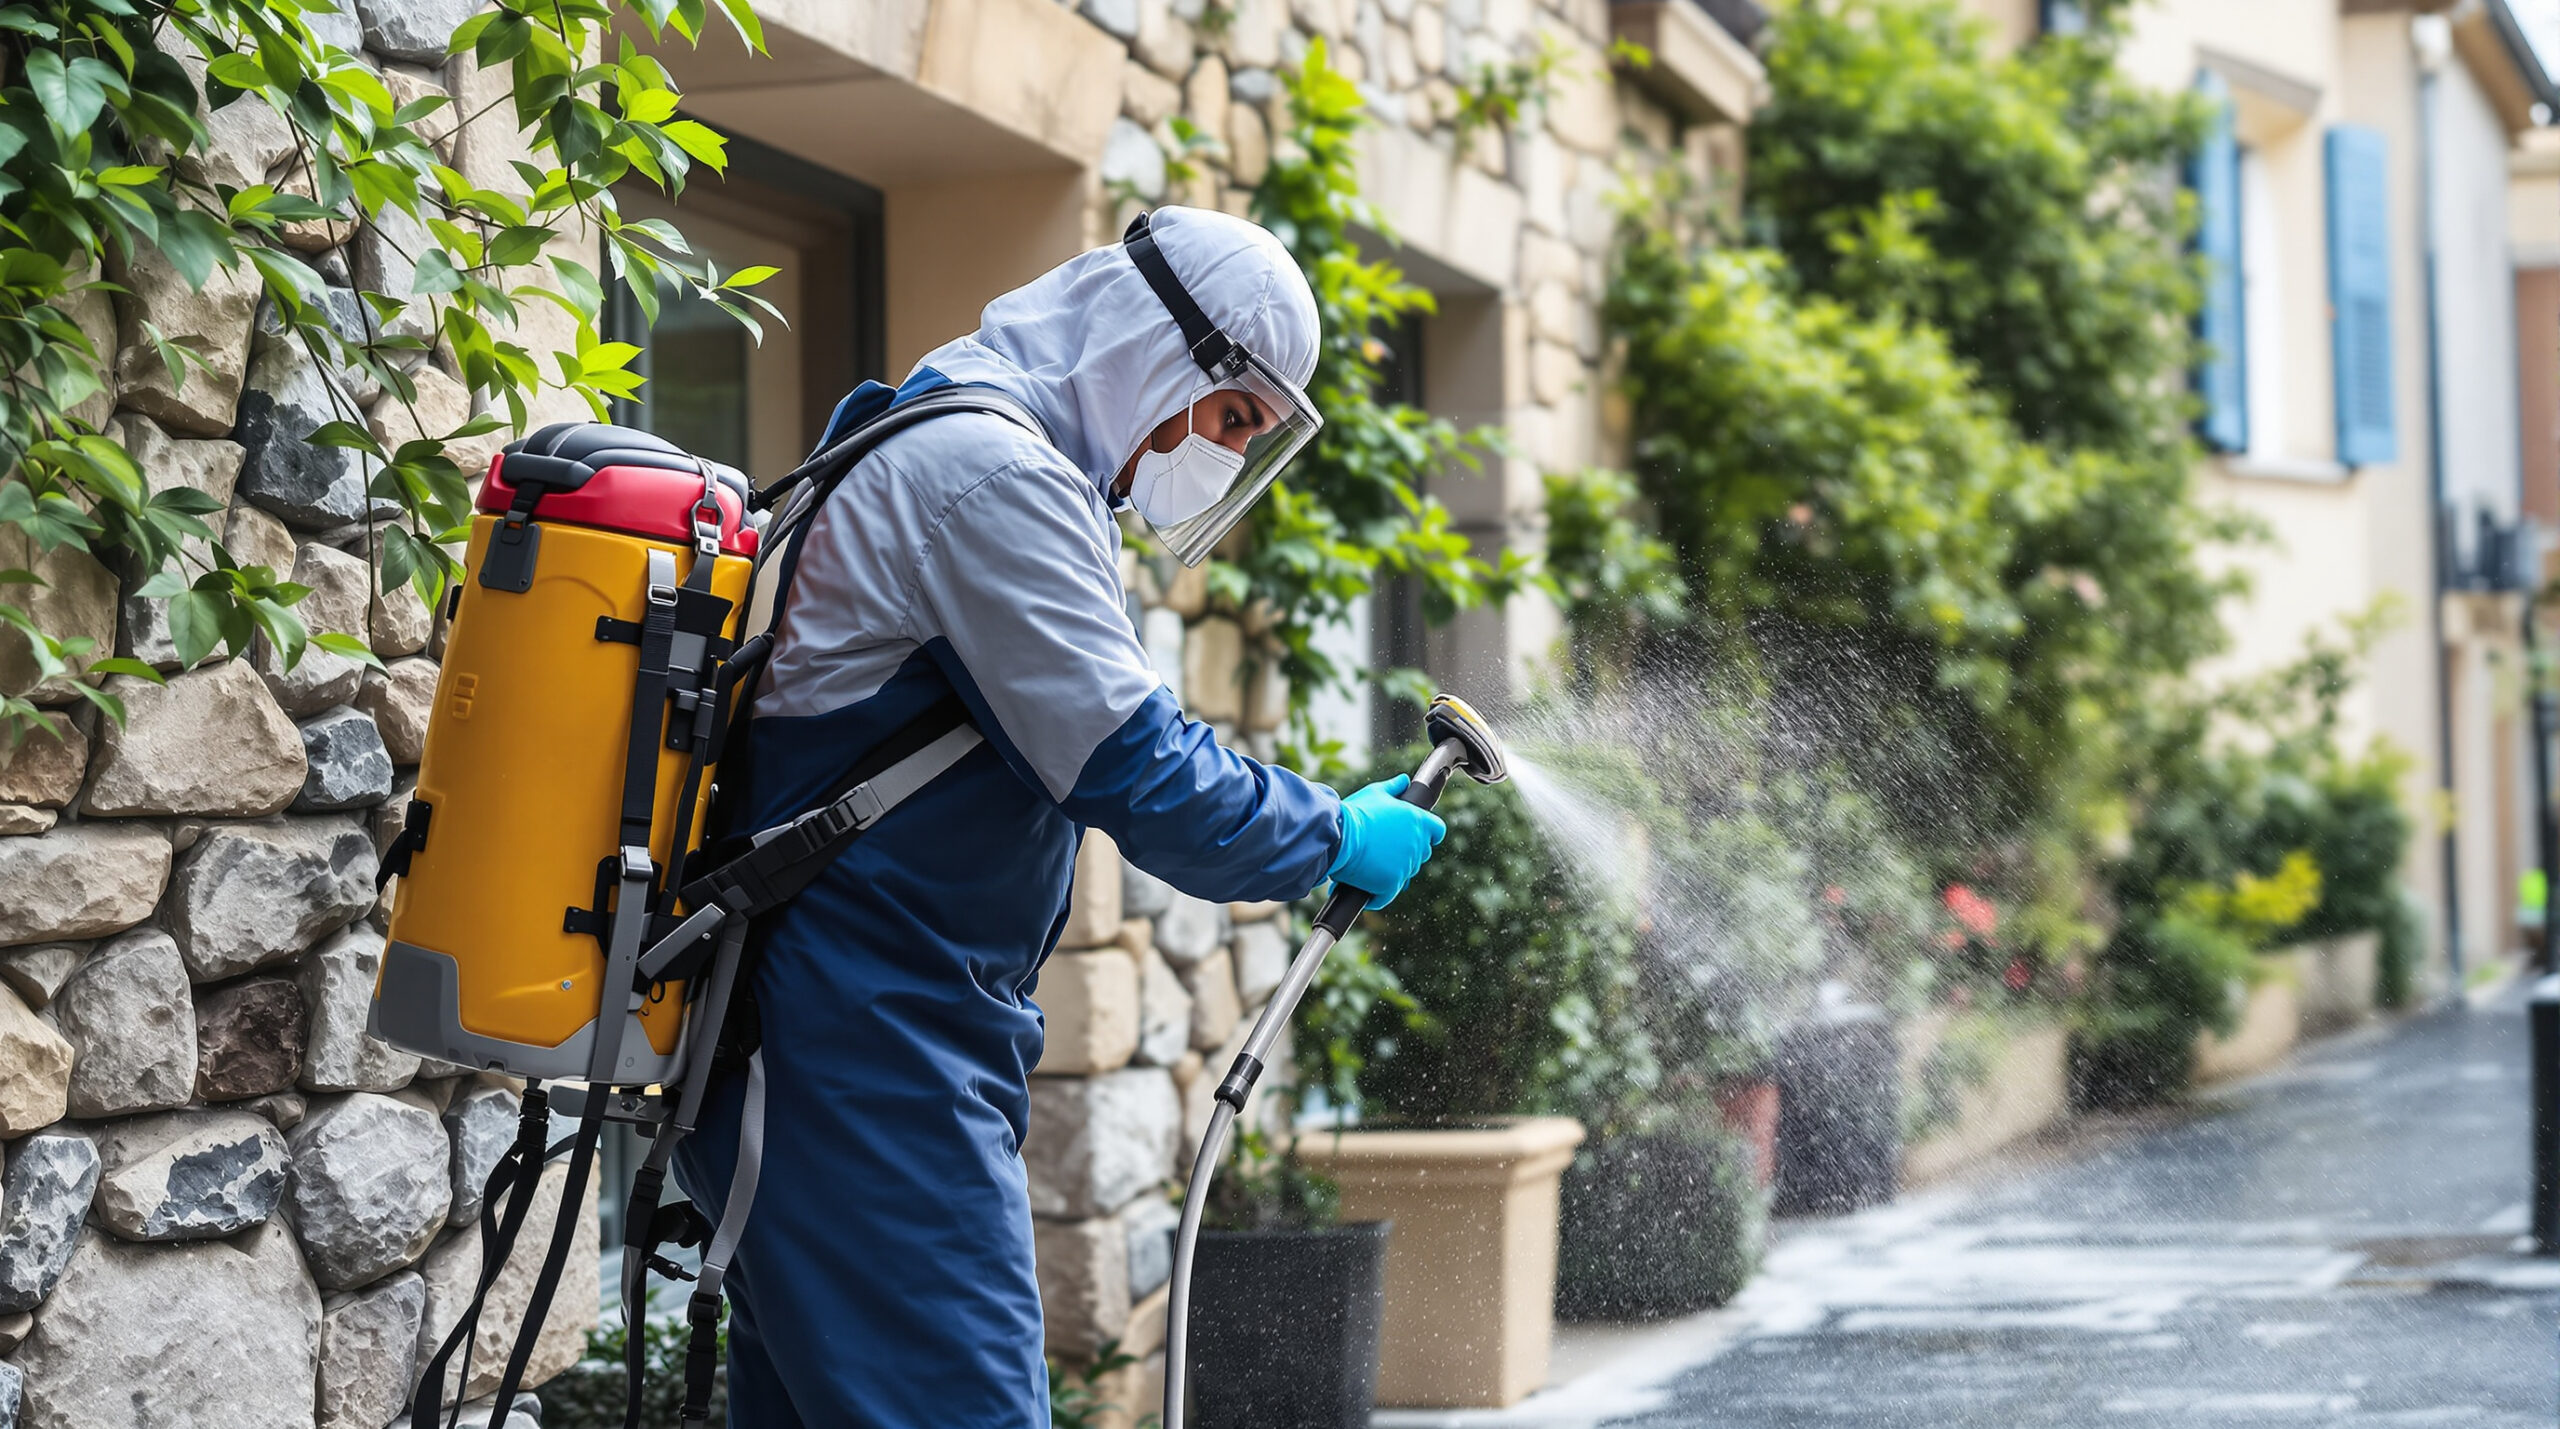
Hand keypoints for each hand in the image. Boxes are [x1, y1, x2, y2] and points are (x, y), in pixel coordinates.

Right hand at [1326, 775, 1446, 909]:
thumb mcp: (1375, 793)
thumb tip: (1403, 781)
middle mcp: (1417, 844)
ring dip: (1391, 871)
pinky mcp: (1391, 885)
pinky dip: (1377, 894)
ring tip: (1371, 864)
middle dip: (1406, 852)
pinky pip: (1387, 895)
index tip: (1417, 835)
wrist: (1338, 836)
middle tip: (1384, 849)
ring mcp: (1406, 867)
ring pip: (1405, 874)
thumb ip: (1394, 787)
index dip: (1428, 834)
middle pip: (1421, 854)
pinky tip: (1366, 887)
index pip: (1437, 831)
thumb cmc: (1356, 813)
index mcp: (1418, 821)